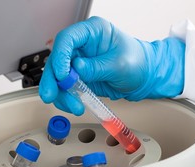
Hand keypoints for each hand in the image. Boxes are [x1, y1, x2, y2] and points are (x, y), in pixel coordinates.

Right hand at [39, 16, 184, 114]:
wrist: (144, 76)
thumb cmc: (137, 62)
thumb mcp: (120, 64)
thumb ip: (98, 67)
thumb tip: (77, 68)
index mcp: (92, 32)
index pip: (68, 39)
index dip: (60, 56)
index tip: (62, 74)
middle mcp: (82, 46)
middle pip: (57, 59)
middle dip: (52, 79)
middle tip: (50, 94)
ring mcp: (79, 63)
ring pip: (58, 77)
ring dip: (61, 93)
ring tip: (73, 105)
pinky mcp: (80, 78)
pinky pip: (67, 89)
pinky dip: (67, 98)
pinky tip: (75, 105)